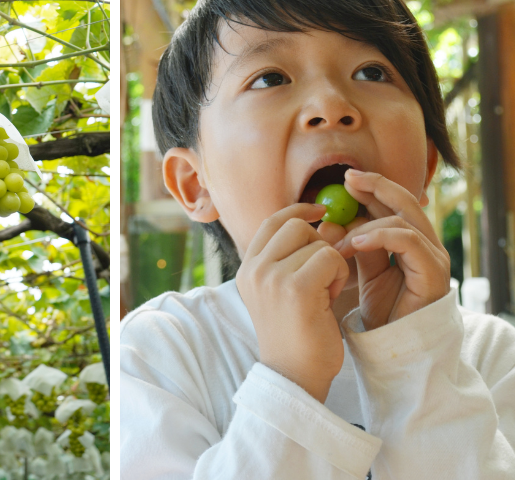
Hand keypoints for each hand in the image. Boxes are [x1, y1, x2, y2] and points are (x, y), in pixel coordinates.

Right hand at [237, 202, 350, 402]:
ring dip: (332, 263)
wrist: (295, 377)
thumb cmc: (296, 335)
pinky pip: (330, 257)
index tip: (320, 211)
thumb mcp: (283, 291)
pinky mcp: (295, 288)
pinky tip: (332, 298)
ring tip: (327, 292)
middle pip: (296, 226)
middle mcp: (254, 270)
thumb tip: (324, 220)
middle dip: (319, 243)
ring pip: (316, 241)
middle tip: (324, 275)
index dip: (298, 210)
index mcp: (248, 269)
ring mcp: (272, 278)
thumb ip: (292, 258)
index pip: (272, 221)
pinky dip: (339, 275)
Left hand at [332, 170, 449, 330]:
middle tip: (348, 179)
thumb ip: (352, 245)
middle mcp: (425, 245)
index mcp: (408, 242)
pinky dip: (380, 236)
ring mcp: (433, 257)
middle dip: (376, 187)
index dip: (372, 188)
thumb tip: (329, 222)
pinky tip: (355, 242)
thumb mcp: (360, 272)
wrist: (394, 348)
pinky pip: (407, 241)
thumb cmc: (379, 312)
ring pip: (402, 220)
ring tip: (340, 240)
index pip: (393, 204)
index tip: (346, 179)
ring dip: (367, 223)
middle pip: (404, 202)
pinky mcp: (434, 273)